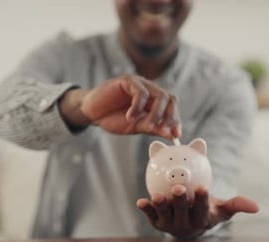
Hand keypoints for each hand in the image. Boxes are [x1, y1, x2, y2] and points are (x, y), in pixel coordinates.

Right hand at [59, 75, 180, 138]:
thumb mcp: (135, 127)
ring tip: (147, 126)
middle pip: (170, 98)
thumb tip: (172, 134)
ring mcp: (140, 84)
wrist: (91, 112)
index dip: (176, 119)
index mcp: (154, 102)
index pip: (172, 107)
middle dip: (170, 115)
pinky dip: (138, 107)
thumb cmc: (113, 118)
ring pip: (159, 95)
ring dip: (156, 113)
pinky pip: (141, 92)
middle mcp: (150, 91)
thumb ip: (153, 128)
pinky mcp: (129, 80)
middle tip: (162, 129)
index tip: (177, 134)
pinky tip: (130, 117)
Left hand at [136, 185, 258, 239]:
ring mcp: (170, 224)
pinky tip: (140, 201)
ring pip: (165, 215)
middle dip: (180, 201)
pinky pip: (151, 216)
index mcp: (202, 219)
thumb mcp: (223, 208)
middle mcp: (185, 224)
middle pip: (182, 212)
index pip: (202, 209)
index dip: (202, 200)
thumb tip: (256, 207)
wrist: (191, 222)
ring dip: (161, 206)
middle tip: (179, 188)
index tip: (203, 187)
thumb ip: (237, 204)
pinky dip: (146, 209)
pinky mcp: (157, 223)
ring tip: (158, 196)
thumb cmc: (208, 210)